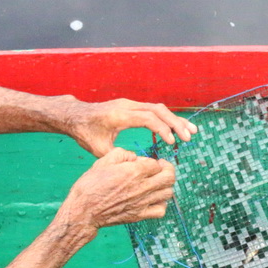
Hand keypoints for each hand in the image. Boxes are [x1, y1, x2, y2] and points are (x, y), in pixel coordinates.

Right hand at [60, 148, 175, 234]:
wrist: (84, 210)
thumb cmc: (91, 185)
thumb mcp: (103, 160)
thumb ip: (123, 154)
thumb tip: (134, 157)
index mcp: (134, 171)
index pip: (156, 164)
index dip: (153, 162)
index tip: (146, 163)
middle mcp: (142, 187)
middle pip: (169, 177)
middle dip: (167, 170)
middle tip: (160, 170)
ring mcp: (142, 203)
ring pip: (168, 193)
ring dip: (165, 186)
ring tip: (156, 184)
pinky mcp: (140, 215)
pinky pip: (161, 210)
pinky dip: (161, 204)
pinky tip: (153, 199)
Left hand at [62, 97, 197, 156]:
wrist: (76, 116)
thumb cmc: (86, 133)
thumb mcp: (98, 149)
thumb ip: (117, 156)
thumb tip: (136, 164)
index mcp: (119, 115)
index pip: (147, 118)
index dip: (162, 129)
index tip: (172, 143)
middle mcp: (127, 106)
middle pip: (158, 110)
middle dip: (175, 123)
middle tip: (189, 137)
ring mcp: (131, 104)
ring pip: (158, 108)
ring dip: (175, 120)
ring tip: (191, 131)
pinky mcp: (133, 106)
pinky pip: (153, 110)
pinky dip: (167, 119)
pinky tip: (177, 129)